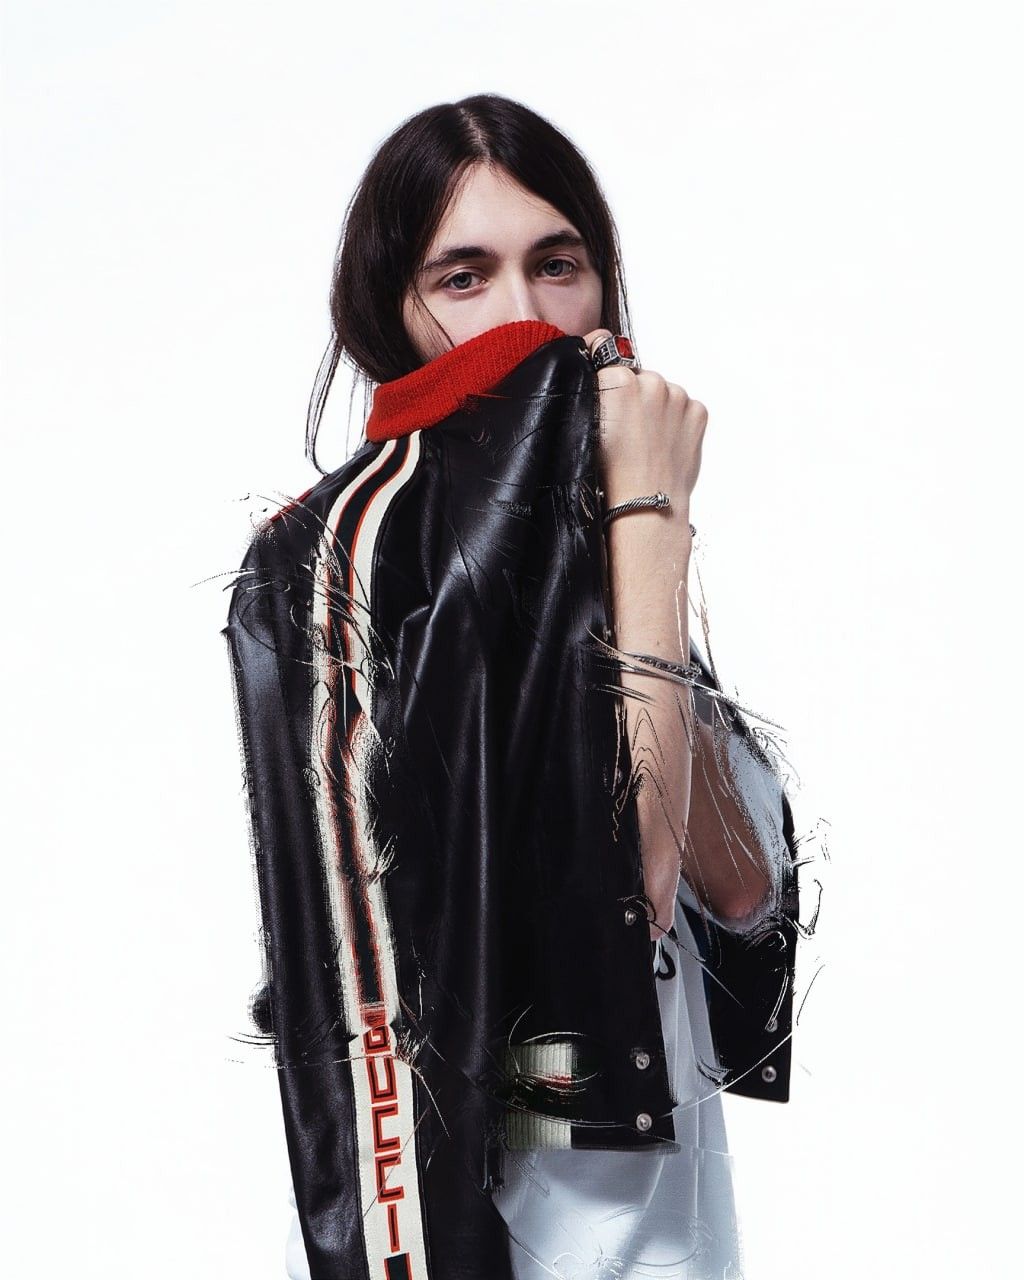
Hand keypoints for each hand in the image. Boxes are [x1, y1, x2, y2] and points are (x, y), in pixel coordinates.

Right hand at [581, 329, 705, 511]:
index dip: (602, 379)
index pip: (605, 355)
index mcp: (616, 379)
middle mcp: (650, 380)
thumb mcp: (584, 425)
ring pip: (662, 392)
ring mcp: (678, 395)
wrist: (645, 507)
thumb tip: (602, 347)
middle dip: (632, 395)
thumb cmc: (610, 476)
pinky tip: (663, 445)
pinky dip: (675, 422)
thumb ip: (595, 385)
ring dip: (655, 409)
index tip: (603, 398)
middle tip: (625, 432)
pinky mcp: (697, 411)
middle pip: (637, 376)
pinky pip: (684, 408)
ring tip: (646, 443)